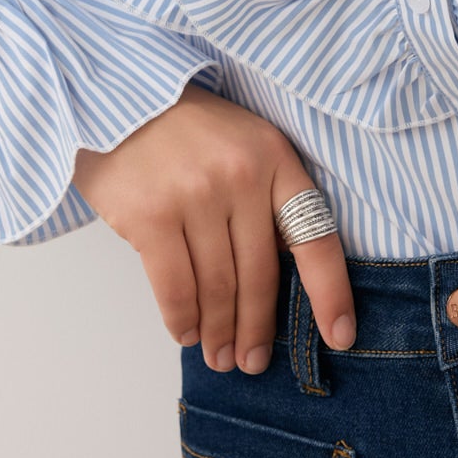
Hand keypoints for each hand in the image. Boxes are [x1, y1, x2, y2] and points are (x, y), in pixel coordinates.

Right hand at [70, 80, 355, 375]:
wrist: (117, 95)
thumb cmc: (184, 128)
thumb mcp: (241, 144)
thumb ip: (261, 200)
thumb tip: (267, 288)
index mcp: (274, 158)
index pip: (315, 237)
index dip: (330, 293)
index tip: (340, 337)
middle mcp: (241, 176)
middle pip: (261, 275)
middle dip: (258, 329)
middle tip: (253, 361)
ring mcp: (195, 195)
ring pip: (217, 288)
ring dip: (219, 333)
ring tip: (218, 355)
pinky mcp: (151, 215)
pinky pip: (175, 287)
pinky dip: (182, 319)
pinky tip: (186, 332)